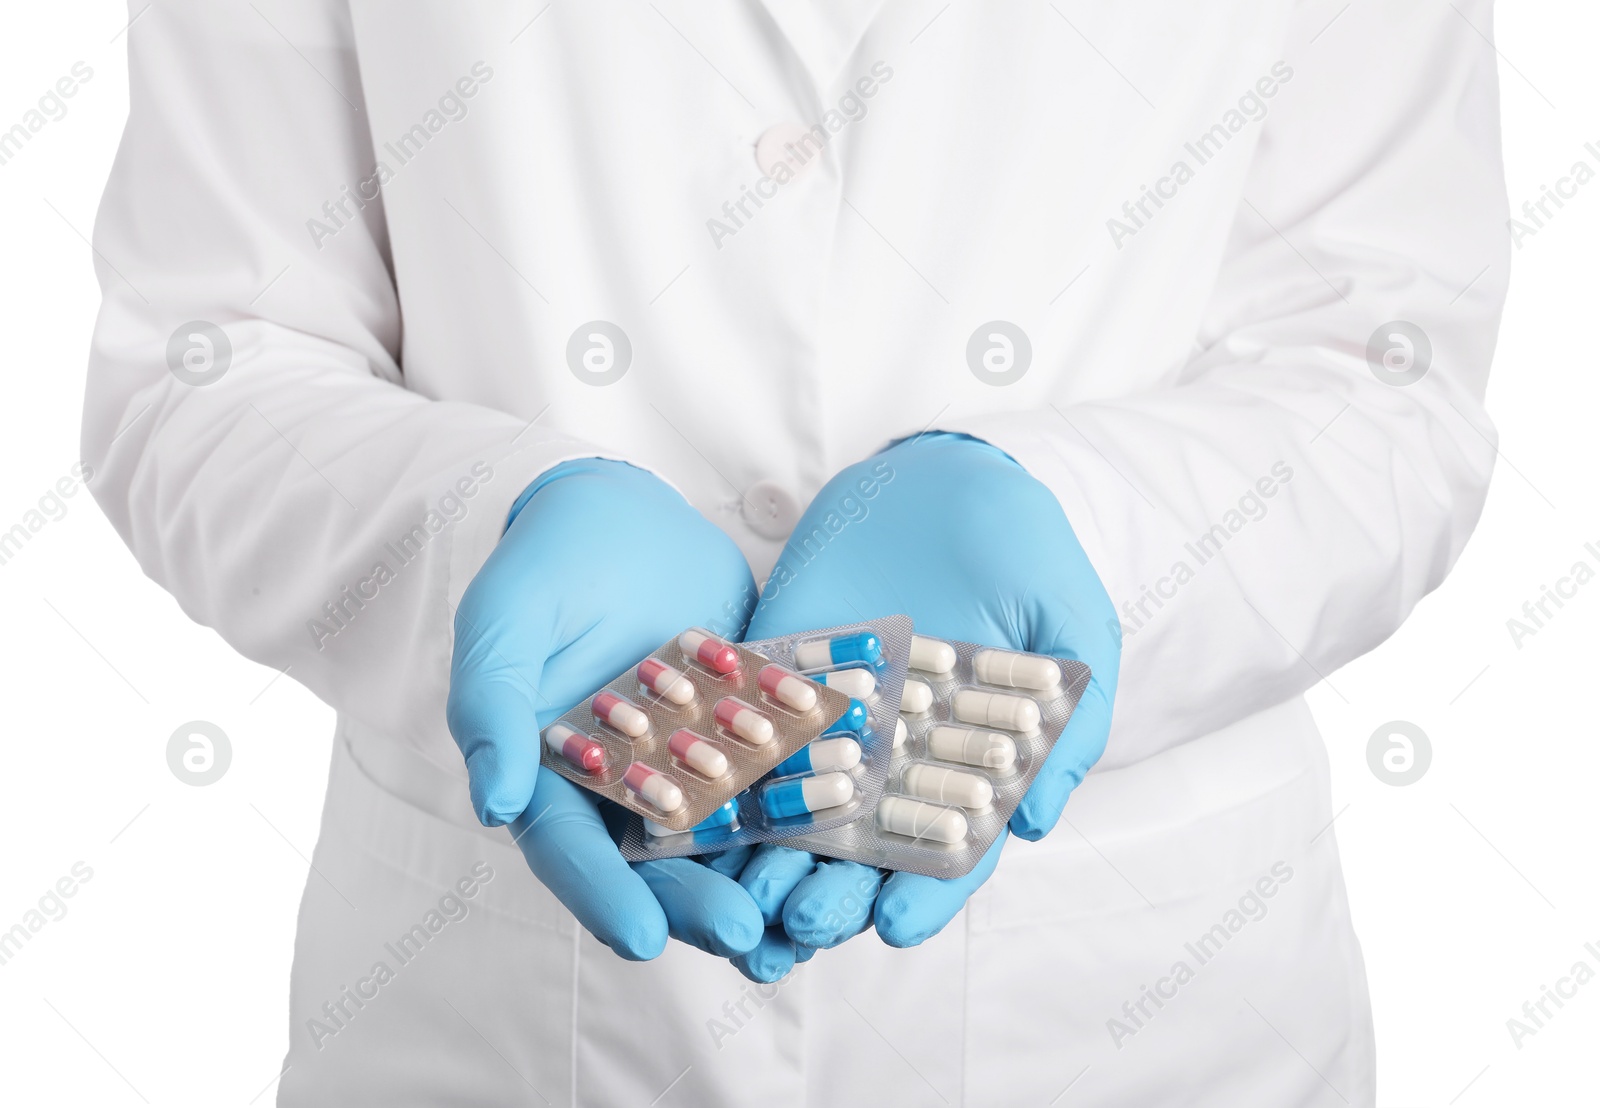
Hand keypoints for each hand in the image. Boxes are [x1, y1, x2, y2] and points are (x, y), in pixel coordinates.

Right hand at [448, 458, 763, 960]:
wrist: (625, 512)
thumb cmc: (546, 565)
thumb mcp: (504, 622)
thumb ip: (490, 707)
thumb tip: (494, 806)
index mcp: (550, 777)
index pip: (572, 853)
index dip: (603, 898)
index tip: (641, 939)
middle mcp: (622, 784)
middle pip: (656, 860)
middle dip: (696, 903)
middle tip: (744, 936)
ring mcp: (689, 761)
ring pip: (723, 835)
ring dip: (757, 877)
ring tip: (801, 916)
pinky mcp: (745, 730)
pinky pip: (775, 773)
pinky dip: (804, 801)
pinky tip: (843, 826)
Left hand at [728, 433, 1118, 978]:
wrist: (951, 474)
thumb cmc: (1027, 552)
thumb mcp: (1074, 630)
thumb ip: (1073, 727)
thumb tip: (1037, 824)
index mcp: (965, 764)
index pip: (944, 852)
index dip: (922, 893)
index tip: (894, 924)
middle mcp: (892, 759)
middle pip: (857, 850)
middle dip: (829, 894)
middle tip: (803, 924)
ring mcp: (829, 720)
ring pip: (790, 812)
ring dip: (763, 862)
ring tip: (740, 900)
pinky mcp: (775, 675)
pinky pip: (743, 734)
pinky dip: (718, 778)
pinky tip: (693, 817)